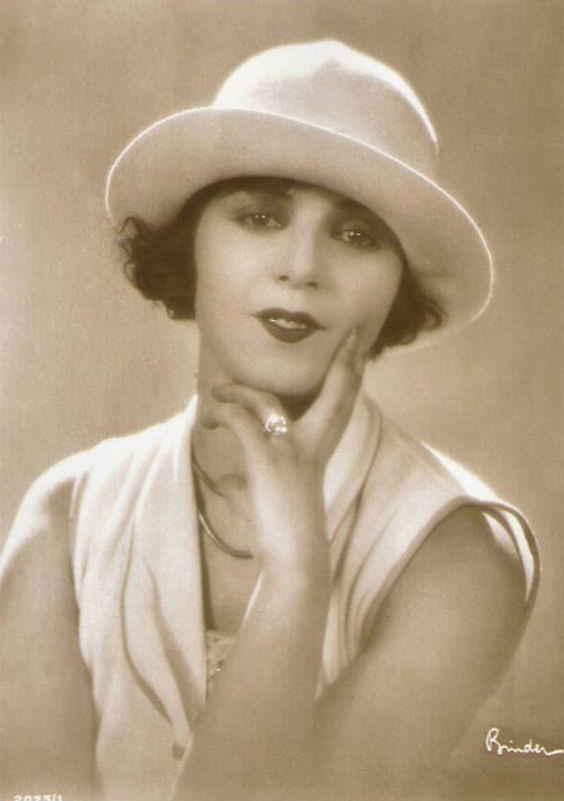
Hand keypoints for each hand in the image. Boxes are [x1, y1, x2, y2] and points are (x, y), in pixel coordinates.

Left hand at [201, 330, 367, 571]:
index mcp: (317, 453)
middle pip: (335, 392)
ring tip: (218, 392)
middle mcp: (311, 446)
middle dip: (345, 362)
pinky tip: (209, 421)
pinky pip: (239, 422)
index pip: (339, 405)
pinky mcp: (266, 460)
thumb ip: (248, 485)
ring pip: (263, 400)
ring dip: (237, 391)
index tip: (357, 346)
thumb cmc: (283, 537)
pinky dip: (221, 416)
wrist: (295, 561)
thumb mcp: (265, 504)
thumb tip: (226, 479)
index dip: (349, 374)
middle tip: (352, 336)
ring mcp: (290, 451)